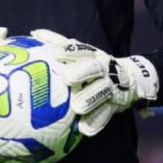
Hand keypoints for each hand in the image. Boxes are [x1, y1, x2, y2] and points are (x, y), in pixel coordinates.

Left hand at [31, 29, 159, 136]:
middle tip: (67, 77)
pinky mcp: (116, 104)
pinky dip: (96, 121)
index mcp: (93, 55)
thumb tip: (32, 34)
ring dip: (90, 98)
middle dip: (82, 70)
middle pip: (94, 67)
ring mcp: (111, 86)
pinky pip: (107, 114)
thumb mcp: (82, 53)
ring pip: (102, 91)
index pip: (81, 49)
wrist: (130, 80)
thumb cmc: (94, 66)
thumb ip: (59, 43)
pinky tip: (84, 129)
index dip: (68, 50)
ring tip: (77, 106)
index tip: (53, 52)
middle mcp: (103, 68)